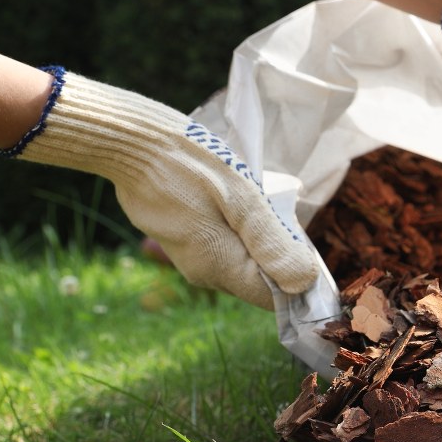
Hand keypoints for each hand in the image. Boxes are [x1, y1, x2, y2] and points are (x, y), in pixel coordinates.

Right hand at [8, 68, 318, 308]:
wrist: (134, 144)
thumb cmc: (190, 165)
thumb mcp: (240, 199)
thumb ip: (271, 243)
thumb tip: (303, 284)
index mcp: (221, 268)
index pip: (275, 297)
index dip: (300, 279)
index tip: (307, 244)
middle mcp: (206, 274)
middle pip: (262, 280)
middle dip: (281, 254)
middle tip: (279, 209)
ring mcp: (194, 259)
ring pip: (245, 262)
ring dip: (261, 239)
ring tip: (257, 200)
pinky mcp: (187, 243)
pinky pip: (227, 246)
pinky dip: (241, 230)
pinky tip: (237, 200)